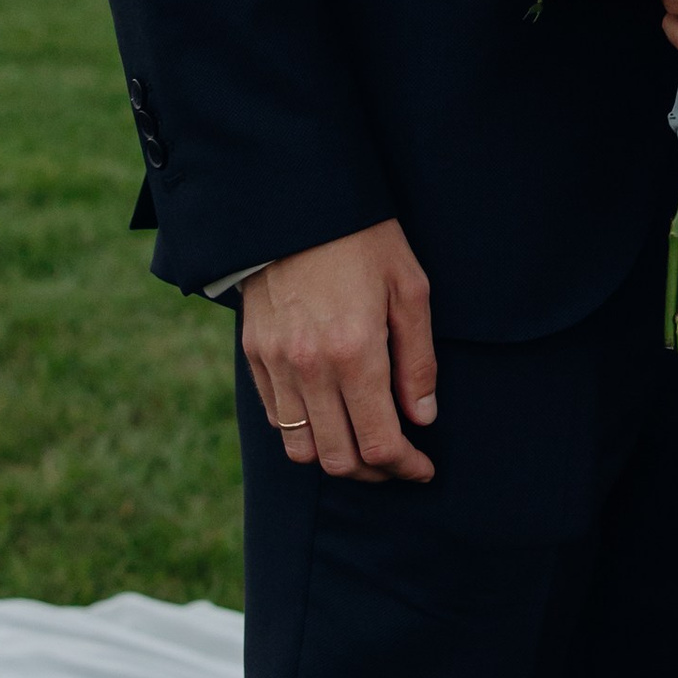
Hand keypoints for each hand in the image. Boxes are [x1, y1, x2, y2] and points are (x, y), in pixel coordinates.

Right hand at [241, 220, 437, 483]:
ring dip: (336, 458)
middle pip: (339, 459)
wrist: (294, 204)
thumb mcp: (409, 290)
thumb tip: (422, 418)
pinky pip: (276, 418)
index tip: (423, 468)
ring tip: (363, 445)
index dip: (406, 467)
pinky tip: (330, 416)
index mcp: (355, 353)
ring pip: (301, 449)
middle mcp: (310, 368)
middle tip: (398, 462)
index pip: (380, 443)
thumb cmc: (363, 240)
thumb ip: (418, 361)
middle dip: (375, 472)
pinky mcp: (254, 355)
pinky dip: (304, 431)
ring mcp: (276, 364)